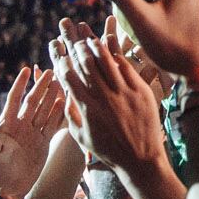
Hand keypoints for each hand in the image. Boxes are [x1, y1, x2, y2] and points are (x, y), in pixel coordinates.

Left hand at [0, 64, 64, 198]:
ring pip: (44, 111)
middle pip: (33, 102)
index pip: (14, 100)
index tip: (26, 70)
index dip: (20, 85)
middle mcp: (21, 126)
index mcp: (7, 125)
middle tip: (50, 71)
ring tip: (60, 82)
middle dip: (41, 87)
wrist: (7, 188)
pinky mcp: (43, 143)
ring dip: (51, 97)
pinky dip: (58, 115)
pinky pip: (52, 126)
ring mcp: (33, 134)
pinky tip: (65, 104)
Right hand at [55, 26, 167, 175]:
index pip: (68, 77)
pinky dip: (117, 55)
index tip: (58, 51)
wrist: (141, 160)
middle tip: (75, 39)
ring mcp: (123, 93)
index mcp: (87, 108)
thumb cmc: (109, 151)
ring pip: (106, 61)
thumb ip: (70, 115)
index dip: (61, 61)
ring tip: (90, 39)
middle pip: (86, 63)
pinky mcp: (140, 91)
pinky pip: (126, 67)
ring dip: (96, 47)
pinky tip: (111, 49)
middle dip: (77, 46)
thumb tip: (64, 96)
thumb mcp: (82, 137)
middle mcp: (103, 98)